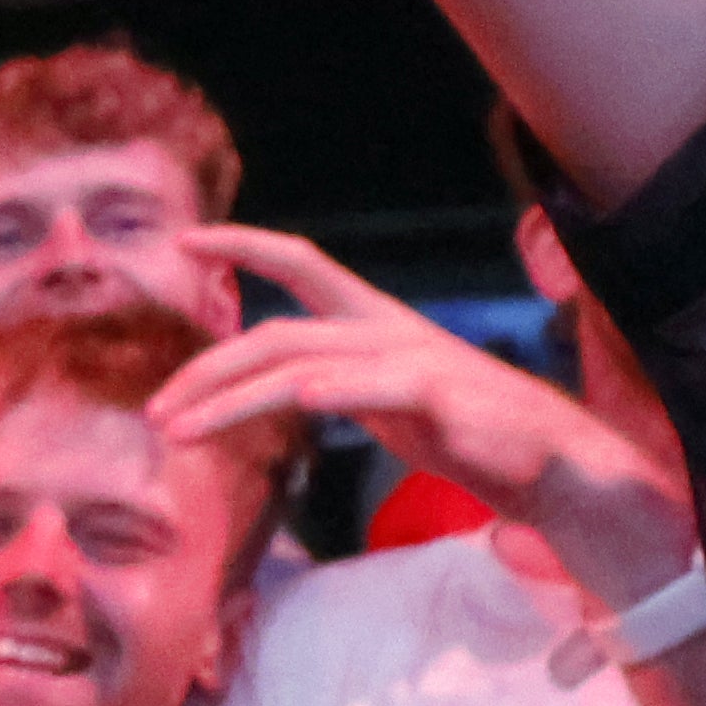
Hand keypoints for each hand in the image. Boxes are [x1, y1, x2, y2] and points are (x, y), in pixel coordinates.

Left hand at [155, 222, 697, 603]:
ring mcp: (416, 364)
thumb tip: (271, 384)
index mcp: (373, 322)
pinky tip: (299, 398)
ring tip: (178, 429)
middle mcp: (388, 332)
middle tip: (154, 410)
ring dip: (233, 400)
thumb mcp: (382, 400)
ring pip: (305, 367)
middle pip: (277, 333)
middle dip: (206, 368)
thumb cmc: (464, 432)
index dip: (244, 246)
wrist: (551, 465)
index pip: (302, 265)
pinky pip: (382, 391)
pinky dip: (339, 391)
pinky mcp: (443, 404)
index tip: (185, 240)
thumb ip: (330, 381)